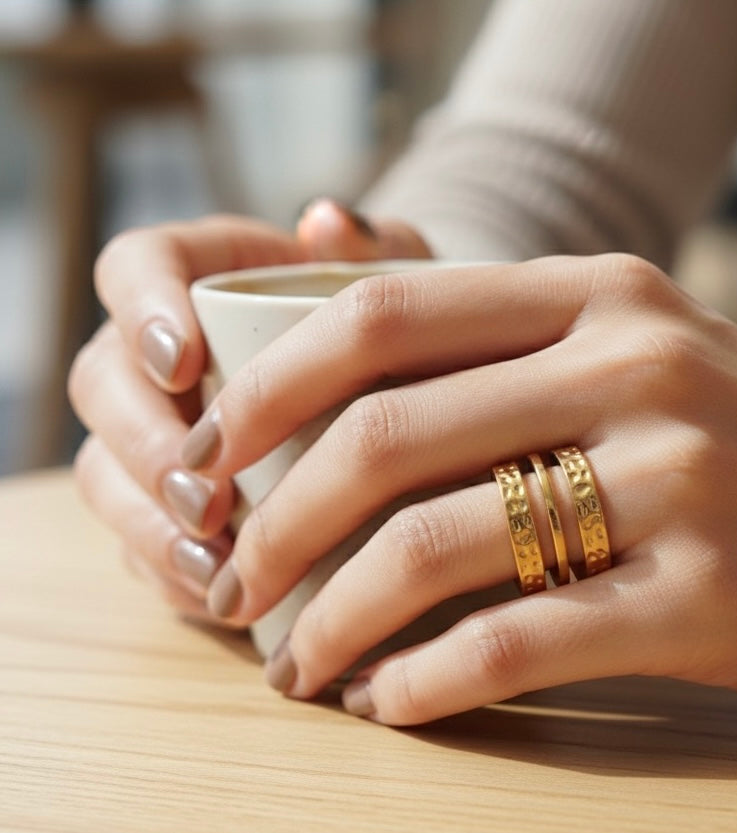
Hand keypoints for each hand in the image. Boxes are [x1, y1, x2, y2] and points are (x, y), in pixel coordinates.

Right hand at [69, 206, 430, 621]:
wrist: (398, 389)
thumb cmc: (393, 324)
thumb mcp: (398, 280)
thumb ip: (371, 245)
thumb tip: (325, 221)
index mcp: (199, 277)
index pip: (134, 269)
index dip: (141, 310)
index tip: (184, 359)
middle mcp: (158, 354)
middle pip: (103, 383)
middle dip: (143, 443)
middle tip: (203, 492)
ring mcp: (154, 430)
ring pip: (105, 470)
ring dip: (147, 521)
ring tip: (212, 559)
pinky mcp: (165, 499)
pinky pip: (137, 536)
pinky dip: (168, 567)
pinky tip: (214, 592)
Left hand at [185, 253, 736, 723]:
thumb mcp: (637, 350)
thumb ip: (501, 341)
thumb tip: (330, 339)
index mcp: (597, 294)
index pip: (380, 315)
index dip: (265, 389)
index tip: (210, 460)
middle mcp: (632, 367)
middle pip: (384, 434)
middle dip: (275, 521)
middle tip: (230, 580)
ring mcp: (678, 478)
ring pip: (435, 546)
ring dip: (334, 616)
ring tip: (297, 662)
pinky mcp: (708, 595)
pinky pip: (519, 640)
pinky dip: (427, 680)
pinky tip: (388, 702)